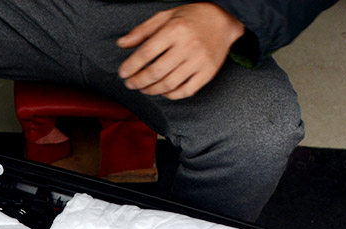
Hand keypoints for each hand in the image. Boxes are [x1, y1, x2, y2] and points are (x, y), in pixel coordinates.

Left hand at [117, 3, 244, 99]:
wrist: (224, 20)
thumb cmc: (191, 18)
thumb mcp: (165, 16)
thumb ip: (142, 31)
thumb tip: (121, 44)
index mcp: (175, 30)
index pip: (146, 53)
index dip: (131, 66)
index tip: (123, 73)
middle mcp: (188, 46)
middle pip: (156, 72)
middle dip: (138, 81)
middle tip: (130, 83)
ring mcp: (199, 61)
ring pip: (169, 84)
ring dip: (151, 90)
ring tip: (143, 88)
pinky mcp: (208, 73)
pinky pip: (186, 91)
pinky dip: (171, 95)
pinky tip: (163, 91)